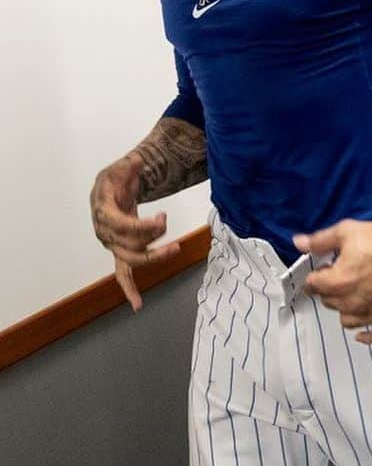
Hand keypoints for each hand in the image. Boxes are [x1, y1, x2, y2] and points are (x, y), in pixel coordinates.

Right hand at [89, 153, 180, 310]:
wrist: (111, 189)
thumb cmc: (117, 179)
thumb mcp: (122, 166)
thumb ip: (130, 166)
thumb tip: (138, 161)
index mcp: (103, 211)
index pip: (121, 225)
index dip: (142, 225)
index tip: (162, 218)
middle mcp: (105, 232)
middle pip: (127, 243)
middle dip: (150, 239)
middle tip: (168, 225)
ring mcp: (112, 244)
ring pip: (130, 258)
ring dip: (153, 257)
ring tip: (176, 248)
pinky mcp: (120, 251)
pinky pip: (122, 274)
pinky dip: (129, 290)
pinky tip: (138, 304)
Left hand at [295, 219, 371, 343]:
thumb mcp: (348, 231)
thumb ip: (320, 240)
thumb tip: (297, 242)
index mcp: (338, 282)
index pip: (313, 285)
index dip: (319, 273)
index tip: (328, 265)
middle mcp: (352, 303)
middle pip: (328, 302)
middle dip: (331, 289)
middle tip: (344, 273)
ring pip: (347, 321)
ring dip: (346, 308)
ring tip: (355, 293)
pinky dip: (367, 336)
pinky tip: (363, 333)